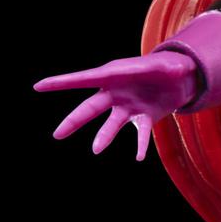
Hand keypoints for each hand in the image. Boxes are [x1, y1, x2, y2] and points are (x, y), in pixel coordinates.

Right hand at [33, 53, 198, 159]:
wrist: (182, 79)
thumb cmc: (170, 66)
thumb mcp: (171, 64)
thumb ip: (171, 67)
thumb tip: (179, 69)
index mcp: (114, 74)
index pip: (83, 79)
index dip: (61, 82)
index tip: (38, 86)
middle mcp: (116, 93)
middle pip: (90, 108)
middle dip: (74, 121)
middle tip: (57, 134)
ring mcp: (127, 107)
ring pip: (110, 124)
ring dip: (103, 137)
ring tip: (95, 150)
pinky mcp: (142, 118)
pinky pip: (138, 134)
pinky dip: (140, 145)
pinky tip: (139, 157)